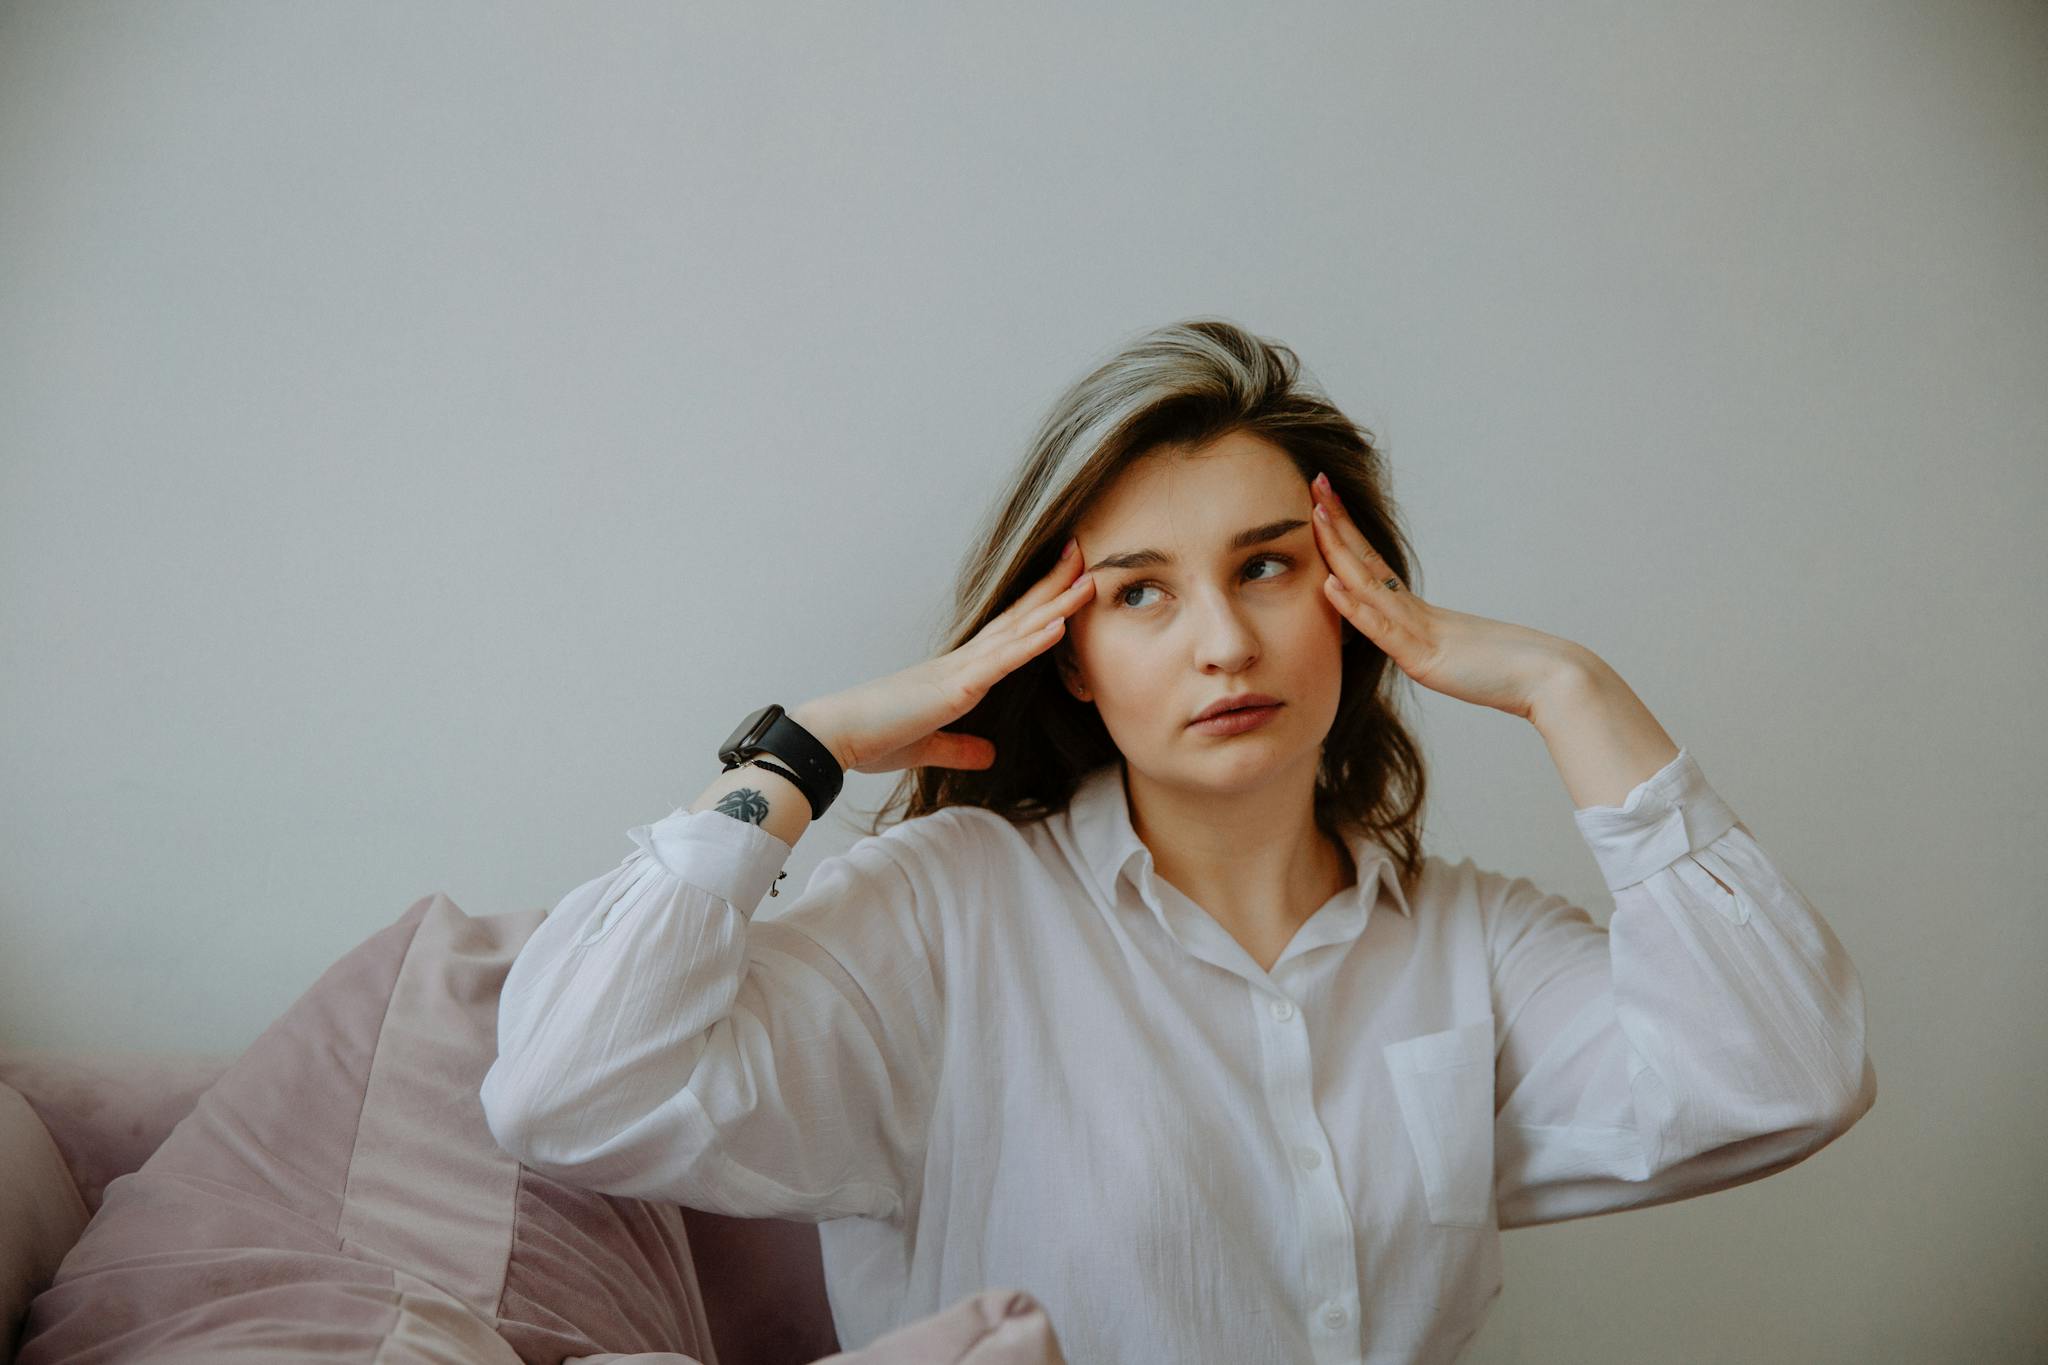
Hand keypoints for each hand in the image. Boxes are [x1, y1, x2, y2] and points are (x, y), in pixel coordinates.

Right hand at [791, 539, 1096, 773]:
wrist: (834, 736)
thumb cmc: (872, 737)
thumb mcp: (928, 747)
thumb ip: (960, 748)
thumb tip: (989, 755)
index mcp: (956, 673)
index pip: (1006, 634)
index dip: (1036, 608)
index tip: (1062, 583)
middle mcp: (962, 662)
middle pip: (1017, 618)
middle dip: (1053, 588)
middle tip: (1084, 556)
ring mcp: (959, 670)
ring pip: (1017, 631)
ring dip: (1055, 605)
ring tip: (1088, 578)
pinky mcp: (955, 688)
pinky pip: (1002, 661)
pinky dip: (1033, 642)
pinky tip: (1060, 624)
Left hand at [1308, 472, 1587, 720]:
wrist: (1551, 678)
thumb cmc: (1509, 671)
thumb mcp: (1457, 657)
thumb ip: (1434, 648)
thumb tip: (1415, 646)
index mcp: (1419, 613)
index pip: (1373, 566)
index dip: (1347, 533)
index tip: (1324, 502)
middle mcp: (1415, 614)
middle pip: (1367, 561)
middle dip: (1336, 524)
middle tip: (1316, 482)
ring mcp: (1420, 632)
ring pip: (1369, 585)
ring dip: (1339, 550)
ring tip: (1316, 514)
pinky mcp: (1424, 658)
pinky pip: (1383, 629)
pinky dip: (1354, 607)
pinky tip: (1330, 584)